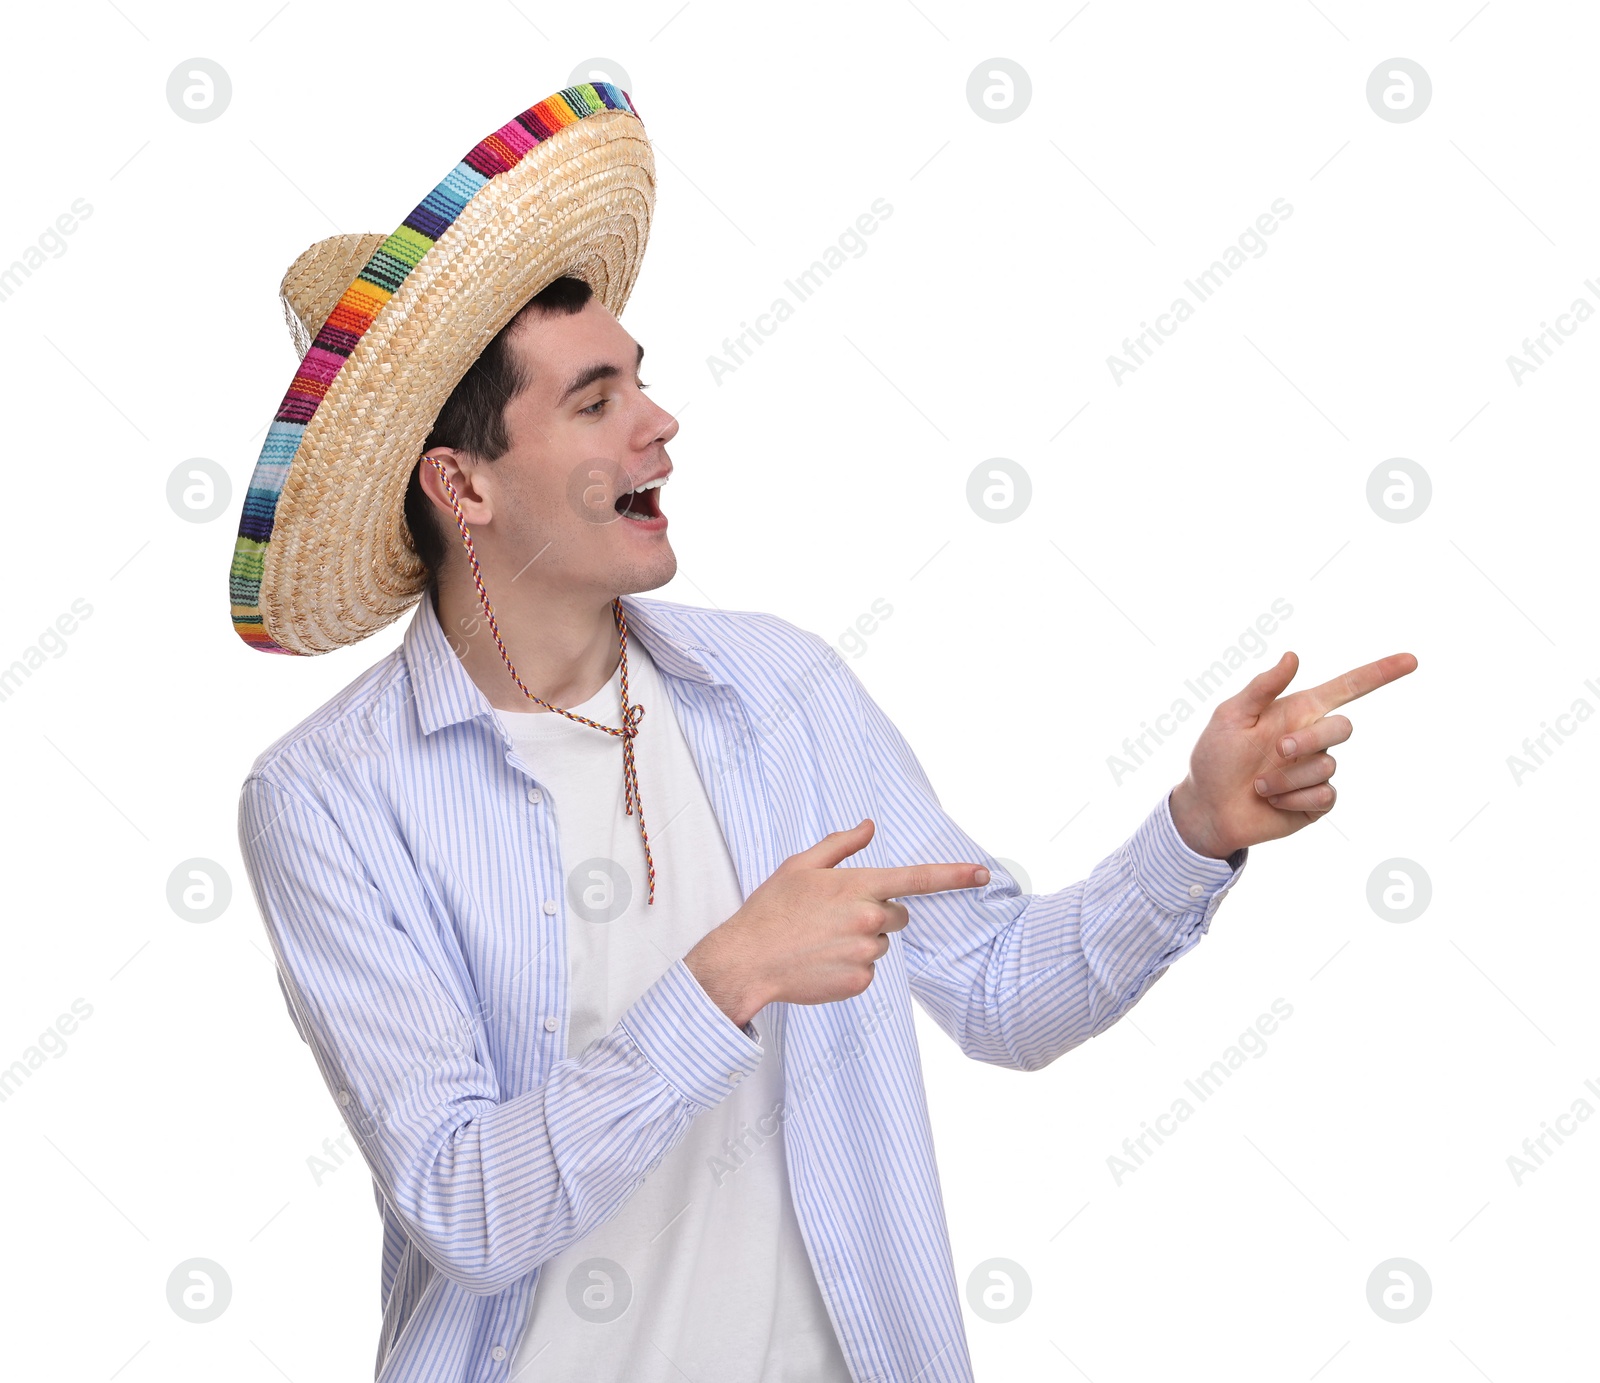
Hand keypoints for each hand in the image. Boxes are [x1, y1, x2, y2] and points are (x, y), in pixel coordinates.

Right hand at [684, 819, 989, 1027]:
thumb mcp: (800, 866)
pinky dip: (850, 966)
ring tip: (821, 940)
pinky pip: (868, 971)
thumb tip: (869, 827)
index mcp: (858, 886)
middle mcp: (868, 919)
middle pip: (898, 914)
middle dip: (876, 913)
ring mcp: (865, 954)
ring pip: (880, 943)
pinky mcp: (860, 983)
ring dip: (860, 941)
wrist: (747, 960)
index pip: (917, 879)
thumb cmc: (771, 909)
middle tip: (836, 916)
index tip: (982, 874)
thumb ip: (840, 845)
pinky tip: (821, 961)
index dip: (954, 875)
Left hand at [1168, 650, 1417, 858]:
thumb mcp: (1231, 717)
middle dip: (1310, 739)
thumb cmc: (1215, 758)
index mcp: (1297, 712)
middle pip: (1342, 728)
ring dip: (1286, 776)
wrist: (1207, 807)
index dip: (1379, 673)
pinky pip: (1324, 795)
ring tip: (1258, 785)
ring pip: (1327, 766)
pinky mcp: (1317, 802)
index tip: (1411, 660)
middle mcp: (1312, 739)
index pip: (1346, 689)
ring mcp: (1317, 771)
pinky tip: (1272, 801)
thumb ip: (1262, 688)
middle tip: (1277, 750)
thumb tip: (1292, 655)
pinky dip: (1292, 798)